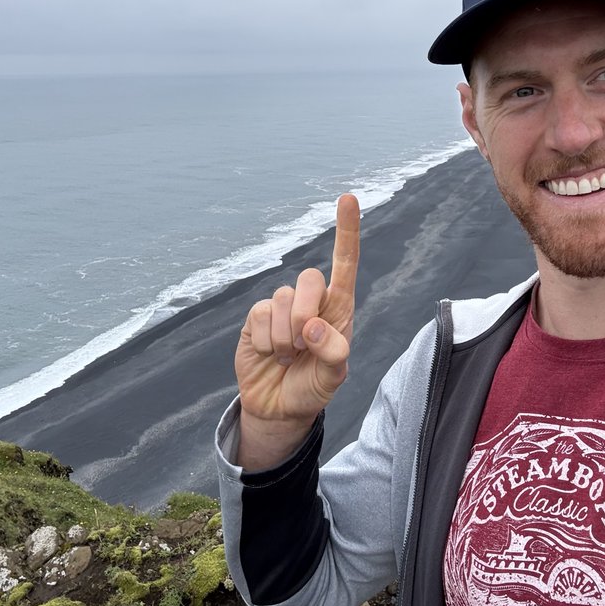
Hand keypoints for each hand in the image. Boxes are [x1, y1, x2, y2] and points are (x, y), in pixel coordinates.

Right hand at [234, 194, 359, 469]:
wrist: (279, 407)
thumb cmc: (314, 387)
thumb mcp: (335, 377)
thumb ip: (333, 353)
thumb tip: (311, 326)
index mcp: (338, 308)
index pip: (345, 263)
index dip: (346, 230)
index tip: (348, 198)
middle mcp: (311, 301)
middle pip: (309, 279)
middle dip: (305, 313)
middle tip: (303, 345)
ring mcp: (281, 308)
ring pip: (281, 301)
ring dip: (284, 338)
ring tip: (288, 357)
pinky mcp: (256, 318)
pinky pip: (259, 316)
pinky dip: (265, 342)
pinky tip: (269, 355)